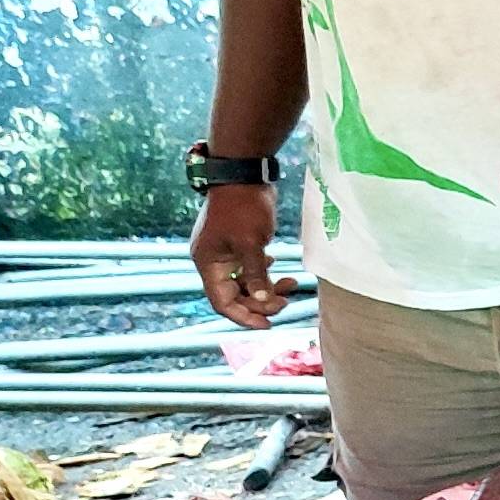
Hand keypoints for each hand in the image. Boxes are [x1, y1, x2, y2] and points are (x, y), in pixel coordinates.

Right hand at [191, 186, 296, 326]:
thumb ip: (256, 273)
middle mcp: (213, 261)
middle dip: (260, 301)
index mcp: (208, 264)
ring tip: (291, 284)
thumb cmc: (244, 207)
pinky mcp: (238, 244)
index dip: (244, 316)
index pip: (222, 302)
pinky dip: (264, 272)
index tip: (267, 325)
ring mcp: (225, 252)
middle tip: (287, 301)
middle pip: (235, 294)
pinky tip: (278, 269)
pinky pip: (249, 267)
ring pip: (245, 281)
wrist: (244, 175)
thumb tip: (261, 301)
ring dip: (266, 286)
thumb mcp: (251, 243)